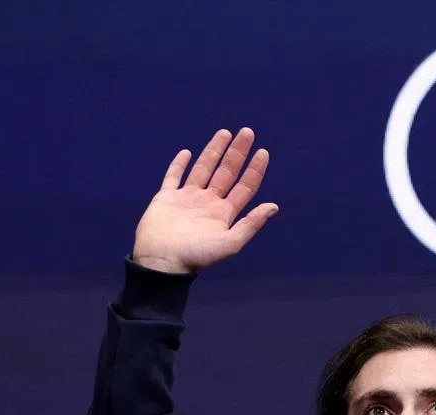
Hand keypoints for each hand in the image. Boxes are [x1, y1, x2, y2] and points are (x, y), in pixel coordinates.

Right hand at [132, 128, 278, 274]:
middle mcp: (208, 204)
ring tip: (225, 133)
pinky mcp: (166, 198)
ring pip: (203, 169)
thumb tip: (274, 206)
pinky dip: (179, 165)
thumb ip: (251, 224)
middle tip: (247, 132)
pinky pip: (173, 177)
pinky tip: (186, 152)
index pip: (244, 187)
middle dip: (237, 153)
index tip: (263, 151)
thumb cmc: (196, 255)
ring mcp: (187, 199)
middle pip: (226, 173)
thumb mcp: (230, 243)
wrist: (162, 262)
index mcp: (224, 214)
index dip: (254, 170)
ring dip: (214, 151)